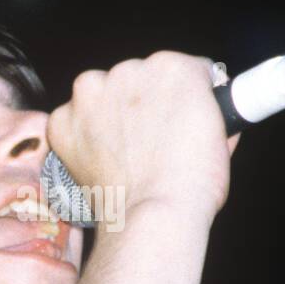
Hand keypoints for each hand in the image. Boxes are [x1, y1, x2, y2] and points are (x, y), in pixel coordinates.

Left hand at [46, 51, 240, 228]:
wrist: (155, 216)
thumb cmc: (193, 183)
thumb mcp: (221, 136)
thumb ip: (205, 109)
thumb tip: (201, 108)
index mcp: (173, 67)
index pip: (178, 69)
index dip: (180, 95)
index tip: (178, 114)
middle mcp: (128, 69)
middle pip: (136, 78)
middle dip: (142, 103)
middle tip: (151, 140)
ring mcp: (90, 94)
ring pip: (100, 94)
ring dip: (109, 114)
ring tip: (124, 153)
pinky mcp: (63, 120)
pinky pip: (71, 121)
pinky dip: (81, 137)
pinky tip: (100, 160)